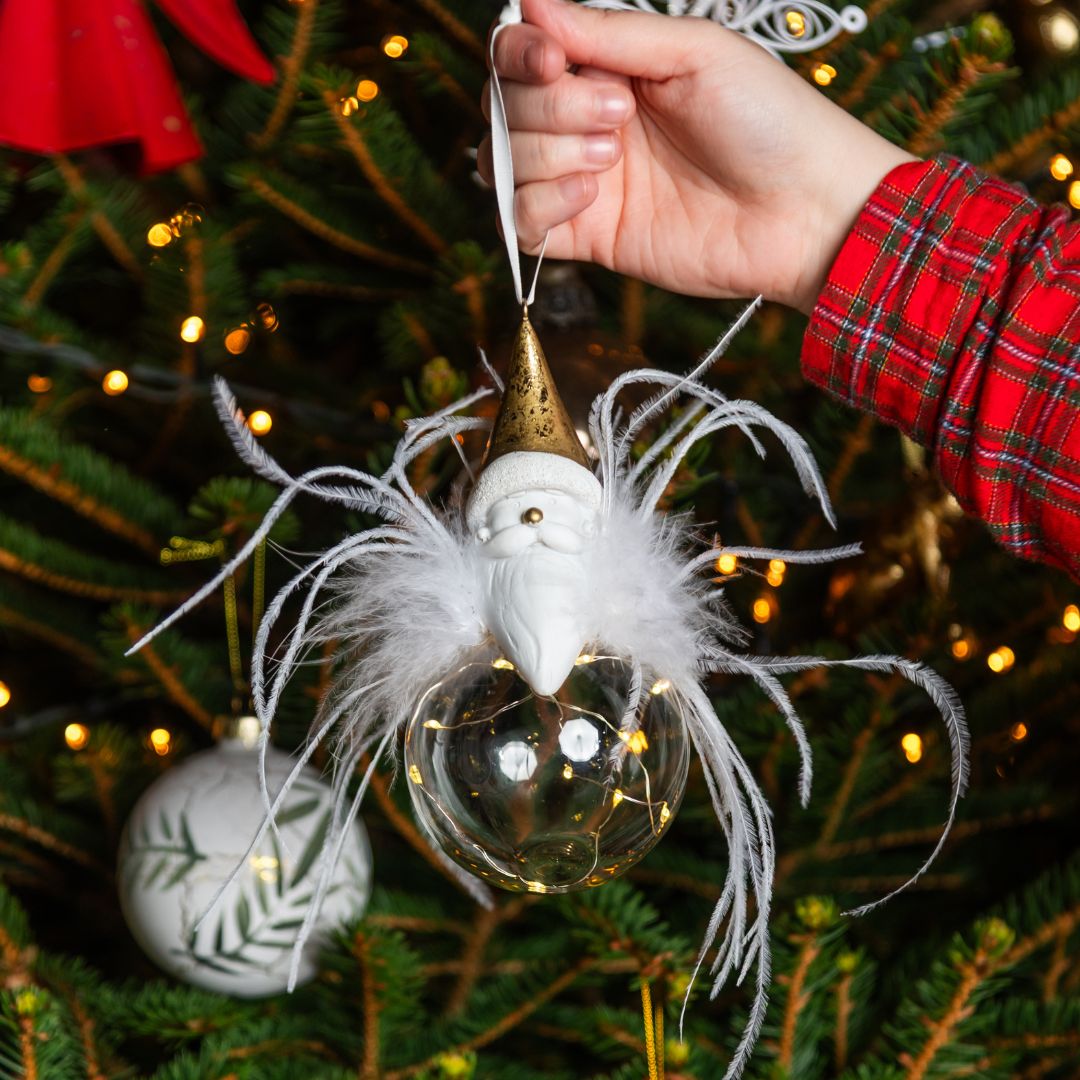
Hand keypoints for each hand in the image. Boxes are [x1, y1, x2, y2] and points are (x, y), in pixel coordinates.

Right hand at [479, 0, 913, 313]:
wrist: (804, 214)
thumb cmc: (769, 122)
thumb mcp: (694, 53)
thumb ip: (609, 33)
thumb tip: (530, 4)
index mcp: (613, 69)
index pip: (523, 54)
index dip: (519, 55)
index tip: (551, 61)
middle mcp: (589, 122)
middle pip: (508, 106)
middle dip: (550, 107)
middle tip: (620, 118)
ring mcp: (586, 181)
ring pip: (506, 162)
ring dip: (549, 153)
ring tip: (611, 158)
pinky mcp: (589, 237)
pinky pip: (522, 221)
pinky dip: (541, 205)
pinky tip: (592, 197)